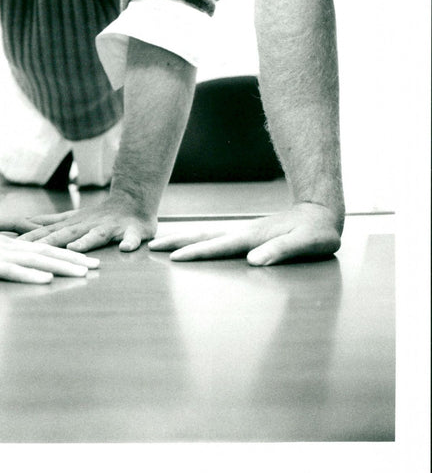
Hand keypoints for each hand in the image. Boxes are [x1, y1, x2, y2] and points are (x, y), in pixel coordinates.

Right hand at [0, 221, 99, 283]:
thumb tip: (9, 263)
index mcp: (2, 245)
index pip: (40, 249)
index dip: (65, 254)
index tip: (87, 262)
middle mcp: (2, 247)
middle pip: (44, 253)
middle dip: (72, 260)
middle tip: (98, 267)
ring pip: (33, 260)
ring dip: (59, 267)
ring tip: (82, 273)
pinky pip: (8, 270)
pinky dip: (28, 276)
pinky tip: (45, 280)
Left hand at [18, 194, 157, 252]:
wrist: (133, 201)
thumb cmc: (98, 216)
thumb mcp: (69, 219)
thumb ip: (46, 224)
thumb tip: (18, 228)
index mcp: (72, 224)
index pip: (45, 232)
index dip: (26, 239)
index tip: (5, 245)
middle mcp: (88, 225)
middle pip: (66, 233)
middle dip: (48, 242)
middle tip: (31, 250)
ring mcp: (110, 227)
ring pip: (97, 235)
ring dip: (86, 242)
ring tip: (75, 248)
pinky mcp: (132, 231)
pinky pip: (132, 237)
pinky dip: (129, 242)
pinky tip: (125, 248)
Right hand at [149, 202, 342, 264]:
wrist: (321, 212)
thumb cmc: (318, 233)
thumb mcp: (307, 244)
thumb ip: (281, 251)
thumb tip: (254, 260)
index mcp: (253, 238)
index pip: (219, 246)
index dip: (197, 253)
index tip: (175, 258)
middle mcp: (243, 233)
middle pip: (203, 236)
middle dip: (177, 241)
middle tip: (152, 246)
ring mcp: (242, 232)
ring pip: (205, 234)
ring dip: (182, 238)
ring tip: (161, 243)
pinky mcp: (246, 235)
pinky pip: (214, 237)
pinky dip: (196, 239)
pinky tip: (190, 243)